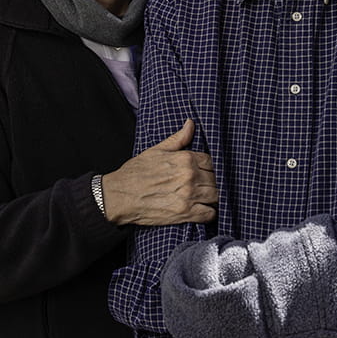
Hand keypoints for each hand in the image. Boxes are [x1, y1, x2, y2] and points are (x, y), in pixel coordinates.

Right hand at [103, 119, 217, 225]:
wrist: (120, 196)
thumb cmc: (136, 172)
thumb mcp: (156, 150)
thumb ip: (178, 138)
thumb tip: (191, 124)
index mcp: (185, 159)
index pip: (211, 161)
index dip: (209, 167)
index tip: (205, 173)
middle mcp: (190, 176)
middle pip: (216, 179)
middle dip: (212, 182)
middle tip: (204, 186)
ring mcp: (189, 195)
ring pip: (216, 195)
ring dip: (212, 197)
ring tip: (205, 198)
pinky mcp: (185, 213)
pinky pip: (210, 214)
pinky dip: (209, 213)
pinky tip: (202, 210)